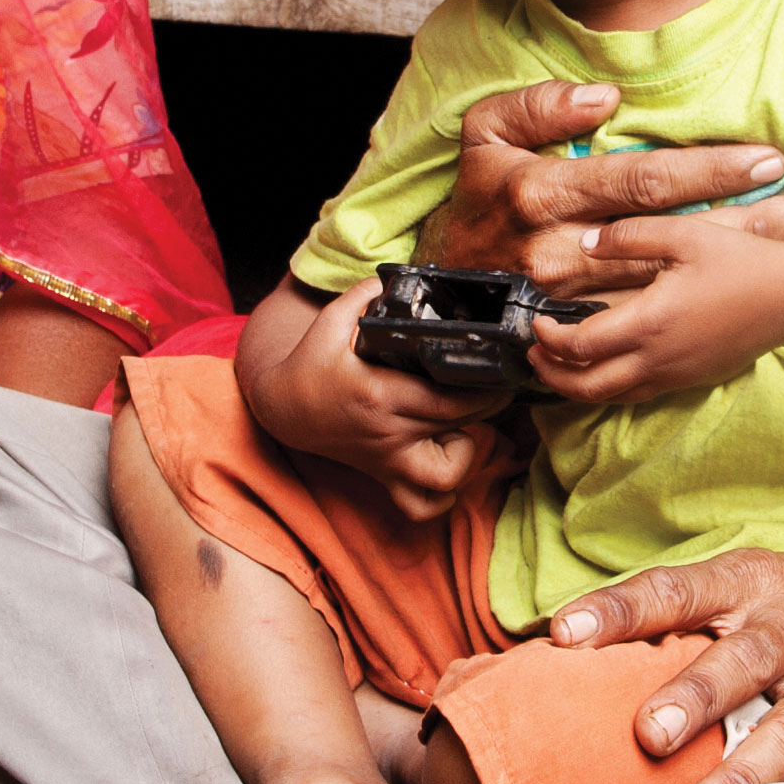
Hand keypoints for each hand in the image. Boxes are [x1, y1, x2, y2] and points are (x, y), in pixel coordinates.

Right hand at [245, 275, 511, 524]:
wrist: (283, 409)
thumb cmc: (311, 365)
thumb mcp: (331, 323)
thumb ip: (365, 296)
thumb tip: (399, 278)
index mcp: (380, 395)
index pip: (449, 400)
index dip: (485, 389)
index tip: (500, 371)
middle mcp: (388, 434)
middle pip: (460, 431)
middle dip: (489, 409)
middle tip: (497, 387)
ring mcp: (388, 461)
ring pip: (446, 478)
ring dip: (469, 456)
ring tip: (466, 427)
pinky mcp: (384, 477)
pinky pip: (422, 505)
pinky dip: (443, 494)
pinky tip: (446, 461)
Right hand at [414, 77, 783, 293]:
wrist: (438, 284)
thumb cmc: (477, 197)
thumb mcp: (484, 134)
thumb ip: (538, 105)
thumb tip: (603, 97)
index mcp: (542, 193)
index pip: (641, 179)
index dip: (707, 169)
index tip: (763, 158)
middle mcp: (560, 250)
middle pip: (668, 234)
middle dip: (740, 219)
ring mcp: (572, 299)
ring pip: (668, 279)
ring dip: (733, 259)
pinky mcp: (580, 331)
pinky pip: (647, 316)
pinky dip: (701, 300)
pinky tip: (746, 288)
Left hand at [530, 214, 783, 411]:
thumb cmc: (742, 262)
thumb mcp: (684, 234)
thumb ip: (630, 236)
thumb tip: (587, 244)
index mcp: (649, 322)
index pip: (579, 344)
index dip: (549, 337)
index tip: (536, 320)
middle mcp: (657, 358)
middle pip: (586, 386)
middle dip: (550, 374)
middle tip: (532, 352)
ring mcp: (674, 375)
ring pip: (609, 396)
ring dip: (575, 386)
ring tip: (557, 364)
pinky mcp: (689, 380)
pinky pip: (635, 393)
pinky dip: (607, 386)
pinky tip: (601, 366)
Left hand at [539, 546, 783, 783]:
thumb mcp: (753, 586)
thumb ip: (673, 614)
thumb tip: (555, 646)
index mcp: (753, 587)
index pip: (677, 590)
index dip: (620, 609)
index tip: (564, 634)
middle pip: (744, 661)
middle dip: (695, 698)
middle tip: (647, 737)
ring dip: (738, 780)